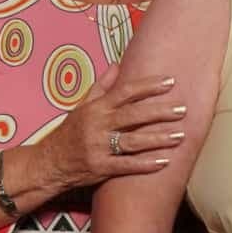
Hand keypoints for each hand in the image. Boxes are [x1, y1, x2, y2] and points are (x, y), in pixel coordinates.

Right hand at [40, 75, 186, 193]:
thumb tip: (117, 64)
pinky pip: (126, 165)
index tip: (170, 82)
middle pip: (133, 115)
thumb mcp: (82, 106)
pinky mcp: (100, 168)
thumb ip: (101, 86)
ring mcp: (98, 147)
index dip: (148, 86)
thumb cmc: (69, 133)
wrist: (49, 163)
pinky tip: (165, 161)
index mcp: (96, 108)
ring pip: (133, 141)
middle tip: (183, 109)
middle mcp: (97, 126)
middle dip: (160, 112)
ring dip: (158, 138)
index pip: (125, 92)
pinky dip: (146, 164)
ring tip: (180, 135)